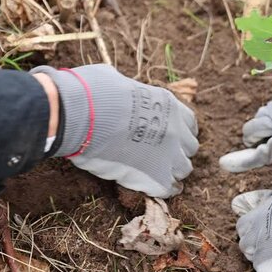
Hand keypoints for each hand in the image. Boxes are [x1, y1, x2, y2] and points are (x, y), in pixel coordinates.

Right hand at [30, 65, 198, 197]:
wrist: (81, 116)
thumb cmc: (93, 94)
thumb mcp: (118, 81)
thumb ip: (127, 91)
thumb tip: (115, 87)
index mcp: (168, 105)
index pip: (189, 123)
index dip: (180, 131)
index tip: (171, 137)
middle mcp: (175, 129)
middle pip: (189, 147)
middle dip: (178, 152)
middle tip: (162, 157)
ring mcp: (169, 154)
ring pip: (183, 169)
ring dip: (172, 172)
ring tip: (159, 175)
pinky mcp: (156, 176)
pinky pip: (169, 188)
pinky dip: (164, 190)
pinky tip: (154, 189)